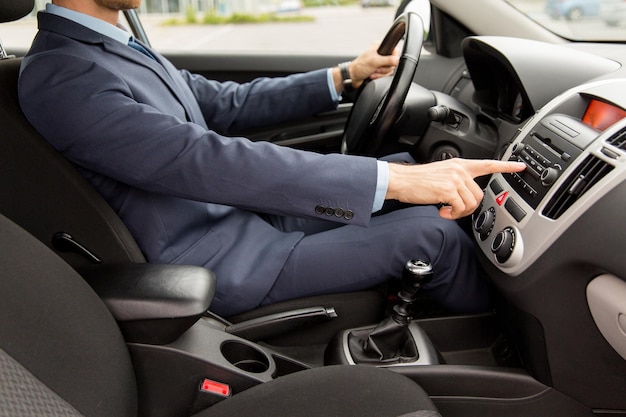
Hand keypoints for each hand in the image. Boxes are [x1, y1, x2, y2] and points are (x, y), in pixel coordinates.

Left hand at [333, 42, 398, 91]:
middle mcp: (380, 53)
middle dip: (384, 68)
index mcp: (379, 46)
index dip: (393, 58)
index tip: (388, 63)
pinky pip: (386, 74)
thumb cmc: (359, 67)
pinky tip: (373, 75)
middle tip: (377, 68)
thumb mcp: (374, 62)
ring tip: (373, 72)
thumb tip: (397, 60)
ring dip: (381, 73)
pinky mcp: (379, 69)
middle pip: (393, 62)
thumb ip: (387, 60)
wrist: (352, 77)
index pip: (394, 50)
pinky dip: (380, 76)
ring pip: (390, 69)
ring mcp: (380, 62)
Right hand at [386, 158, 525, 219]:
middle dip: (468, 207)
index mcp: (460, 165)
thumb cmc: (417, 180)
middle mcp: (460, 170)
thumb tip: (464, 195)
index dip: (506, 166)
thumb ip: (456, 180)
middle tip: (453, 210)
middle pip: (479, 195)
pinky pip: (460, 209)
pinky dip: (452, 215)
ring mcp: (455, 179)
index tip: (520, 167)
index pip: (488, 164)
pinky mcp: (449, 190)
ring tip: (446, 210)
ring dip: (459, 213)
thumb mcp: (441, 174)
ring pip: (471, 204)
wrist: (402, 180)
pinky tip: (442, 211)